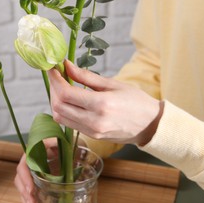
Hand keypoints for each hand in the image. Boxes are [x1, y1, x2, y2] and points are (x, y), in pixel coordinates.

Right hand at [14, 138, 57, 202]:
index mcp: (30, 155)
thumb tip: (56, 143)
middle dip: (25, 194)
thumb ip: (55, 141)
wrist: (61, 145)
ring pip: (23, 190)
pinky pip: (28, 194)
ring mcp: (31, 175)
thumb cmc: (58, 142)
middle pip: (21, 181)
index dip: (25, 179)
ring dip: (25, 202)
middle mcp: (28, 166)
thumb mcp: (56, 140)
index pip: (23, 167)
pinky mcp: (35, 182)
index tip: (30, 189)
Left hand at [48, 60, 162, 144]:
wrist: (150, 125)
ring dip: (56, 101)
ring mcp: (91, 131)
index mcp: (101, 104)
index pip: (65, 93)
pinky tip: (70, 100)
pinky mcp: (91, 136)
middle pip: (58, 106)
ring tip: (63, 87)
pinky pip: (68, 123)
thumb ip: (86, 76)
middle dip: (53, 89)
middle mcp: (93, 121)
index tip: (53, 68)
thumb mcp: (112, 84)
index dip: (55, 79)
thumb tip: (66, 66)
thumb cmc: (135, 101)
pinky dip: (63, 110)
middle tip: (58, 76)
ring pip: (59, 117)